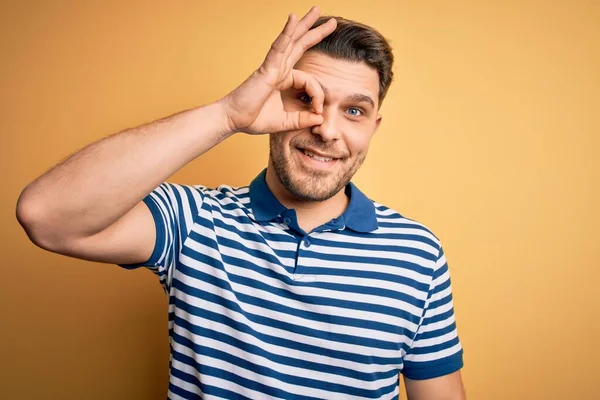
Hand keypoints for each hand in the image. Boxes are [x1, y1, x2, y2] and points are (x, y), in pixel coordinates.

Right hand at [219, 6, 336, 134]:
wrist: (233, 120)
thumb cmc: (252, 119)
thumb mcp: (285, 122)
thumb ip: (302, 119)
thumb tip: (320, 119)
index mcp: (283, 80)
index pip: (309, 80)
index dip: (318, 94)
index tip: (318, 111)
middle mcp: (278, 69)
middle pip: (300, 46)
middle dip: (315, 33)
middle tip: (332, 22)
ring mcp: (273, 67)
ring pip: (292, 41)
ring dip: (304, 25)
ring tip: (316, 10)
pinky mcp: (267, 69)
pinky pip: (279, 47)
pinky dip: (286, 32)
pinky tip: (293, 18)